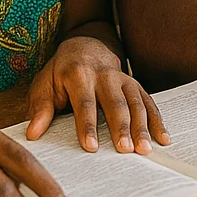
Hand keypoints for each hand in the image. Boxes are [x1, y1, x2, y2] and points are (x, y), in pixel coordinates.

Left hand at [25, 36, 168, 154]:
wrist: (87, 46)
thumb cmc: (61, 72)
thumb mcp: (44, 83)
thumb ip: (40, 107)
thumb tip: (33, 134)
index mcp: (79, 74)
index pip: (85, 102)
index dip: (88, 125)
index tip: (91, 147)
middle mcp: (105, 75)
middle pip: (115, 103)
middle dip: (121, 127)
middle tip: (125, 150)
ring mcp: (124, 79)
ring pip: (136, 103)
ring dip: (142, 127)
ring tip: (144, 150)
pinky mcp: (136, 85)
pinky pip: (149, 103)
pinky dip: (158, 121)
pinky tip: (163, 139)